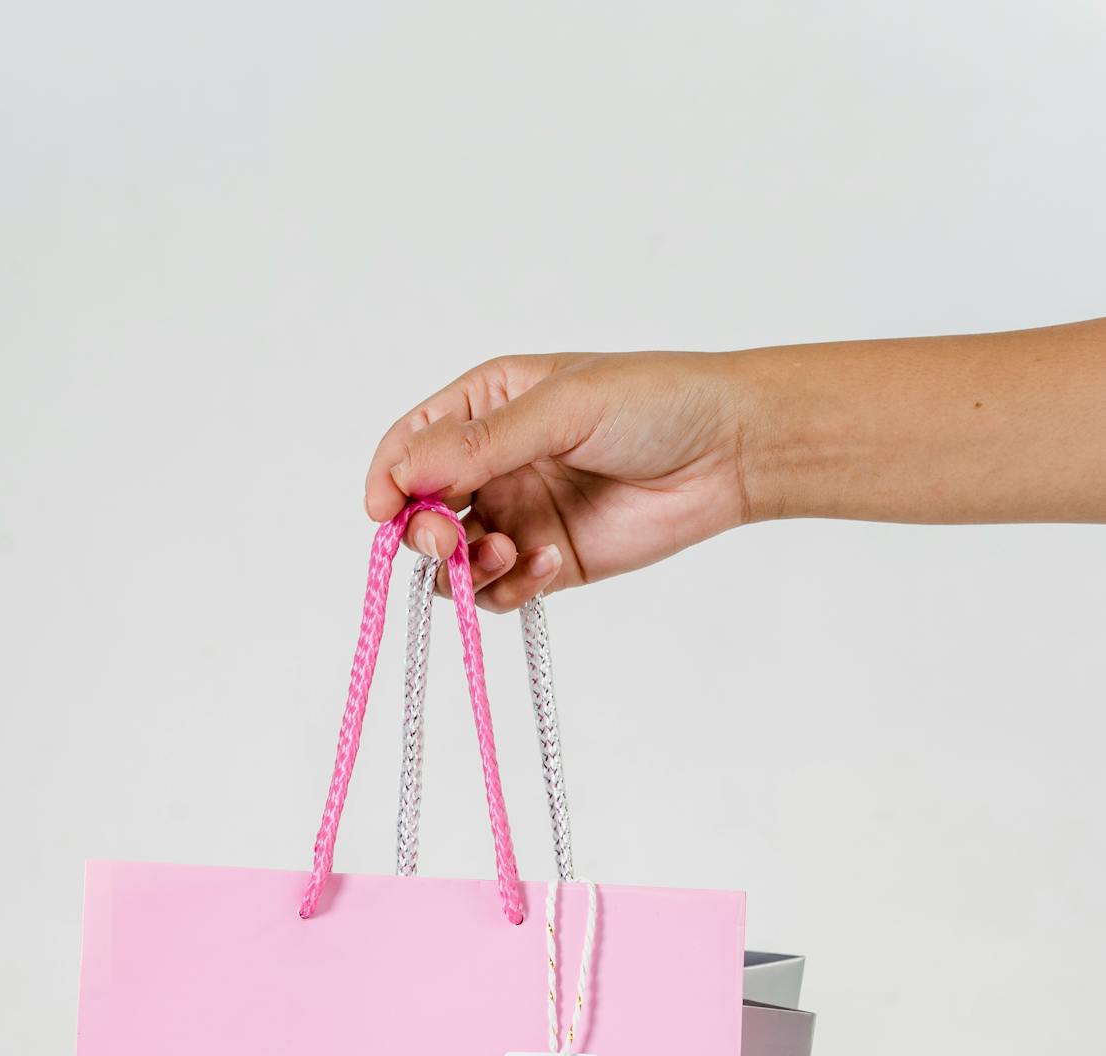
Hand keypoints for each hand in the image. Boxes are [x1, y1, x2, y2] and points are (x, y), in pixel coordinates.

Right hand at [363, 351, 752, 610]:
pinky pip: (501, 592)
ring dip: (464, 568)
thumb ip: (481, 443)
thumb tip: (405, 473)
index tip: (384, 512)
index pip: (409, 446)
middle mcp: (492, 464)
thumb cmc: (654, 404)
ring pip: (453, 562)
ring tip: (508, 553)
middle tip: (449, 541)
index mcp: (485, 407)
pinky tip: (546, 565)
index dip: (389, 481)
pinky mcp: (549, 563)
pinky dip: (509, 589)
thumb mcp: (561, 408)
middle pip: (421, 511)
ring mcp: (519, 516)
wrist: (729, 452)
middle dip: (423, 532)